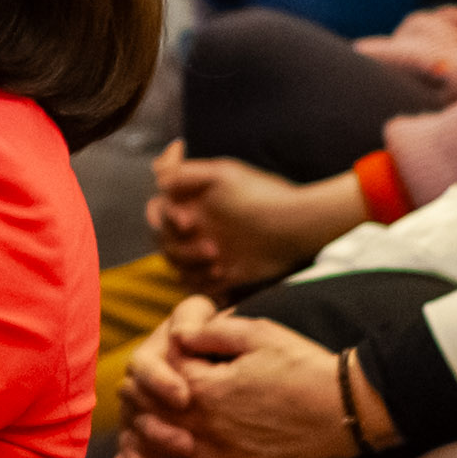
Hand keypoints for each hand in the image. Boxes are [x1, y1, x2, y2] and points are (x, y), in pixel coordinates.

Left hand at [112, 306, 372, 457]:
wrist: (347, 406)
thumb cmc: (304, 364)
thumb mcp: (258, 332)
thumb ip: (210, 332)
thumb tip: (177, 336)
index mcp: (206, 387)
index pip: (155, 379)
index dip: (149, 369)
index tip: (156, 363)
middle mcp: (207, 426)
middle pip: (150, 418)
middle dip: (138, 405)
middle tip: (139, 397)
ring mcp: (225, 456)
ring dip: (144, 449)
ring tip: (142, 435)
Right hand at [147, 147, 364, 292]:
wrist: (299, 229)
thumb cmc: (264, 197)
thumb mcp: (224, 174)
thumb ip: (185, 173)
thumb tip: (157, 178)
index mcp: (193, 201)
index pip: (159, 209)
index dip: (166, 217)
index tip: (189, 222)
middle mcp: (196, 225)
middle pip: (163, 240)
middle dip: (181, 246)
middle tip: (212, 248)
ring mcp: (205, 251)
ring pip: (176, 264)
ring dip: (191, 264)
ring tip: (219, 263)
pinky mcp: (219, 275)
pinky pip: (193, 284)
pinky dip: (203, 283)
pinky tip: (225, 277)